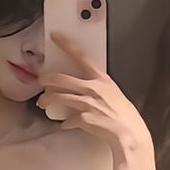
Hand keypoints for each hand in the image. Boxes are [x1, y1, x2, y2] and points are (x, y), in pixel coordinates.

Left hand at [37, 36, 150, 159]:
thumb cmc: (125, 115)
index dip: (66, 45)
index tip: (56, 37)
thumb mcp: (114, 93)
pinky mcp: (82, 119)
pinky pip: (67, 120)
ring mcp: (86, 103)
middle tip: (40, 80)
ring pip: (58, 97)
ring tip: (42, 103)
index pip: (81, 56)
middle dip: (46, 79)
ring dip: (47, 100)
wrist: (129, 133)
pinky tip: (64, 124)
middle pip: (61, 79)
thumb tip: (86, 87)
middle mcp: (92, 89)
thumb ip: (99, 87)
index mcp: (101, 79)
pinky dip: (65, 122)